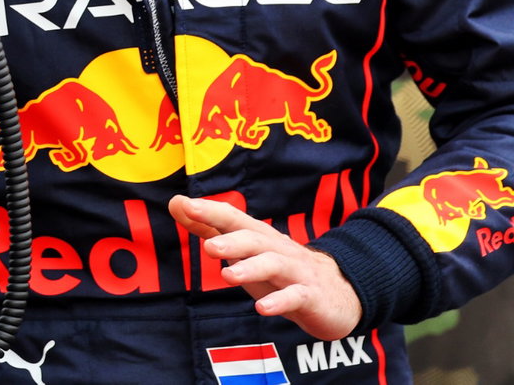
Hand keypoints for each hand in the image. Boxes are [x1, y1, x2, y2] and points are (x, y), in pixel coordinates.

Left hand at [169, 194, 361, 340]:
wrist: (336, 294)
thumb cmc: (280, 270)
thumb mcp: (244, 250)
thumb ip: (210, 228)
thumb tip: (177, 204)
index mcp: (260, 237)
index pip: (234, 218)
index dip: (211, 211)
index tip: (185, 205)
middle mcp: (278, 249)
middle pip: (255, 239)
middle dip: (232, 241)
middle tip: (208, 246)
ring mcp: (296, 272)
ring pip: (275, 265)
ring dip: (252, 269)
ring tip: (228, 276)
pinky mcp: (310, 296)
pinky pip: (296, 297)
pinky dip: (280, 301)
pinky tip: (263, 308)